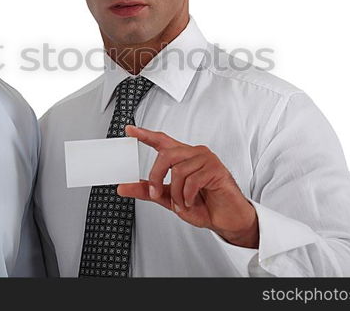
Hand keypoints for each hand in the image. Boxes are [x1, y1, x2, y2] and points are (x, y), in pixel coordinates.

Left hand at [117, 125, 258, 247]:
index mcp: (182, 157)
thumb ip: (147, 190)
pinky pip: (193, 180)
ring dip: (176, 193)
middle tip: (155, 193)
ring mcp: (206, 159)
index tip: (129, 130)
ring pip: (179, 170)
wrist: (225, 219)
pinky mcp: (216, 169)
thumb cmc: (203, 205)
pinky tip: (191, 201)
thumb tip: (123, 187)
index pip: (162, 141)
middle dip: (156, 176)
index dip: (145, 134)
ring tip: (182, 202)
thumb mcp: (168, 198)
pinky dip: (188, 196)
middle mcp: (194, 153)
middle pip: (166, 154)